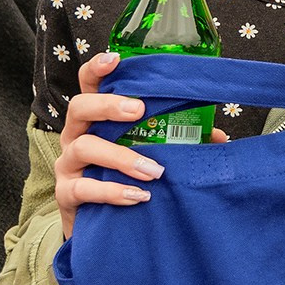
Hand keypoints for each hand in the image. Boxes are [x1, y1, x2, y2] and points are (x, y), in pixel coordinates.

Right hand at [55, 52, 162, 236]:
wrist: (97, 225)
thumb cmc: (122, 178)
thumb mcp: (145, 155)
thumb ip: (177, 142)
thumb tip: (218, 136)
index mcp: (94, 119)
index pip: (87, 84)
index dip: (97, 68)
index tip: (115, 59)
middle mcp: (76, 135)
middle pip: (80, 108)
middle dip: (108, 105)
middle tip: (138, 110)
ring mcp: (68, 164)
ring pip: (84, 148)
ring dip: (121, 156)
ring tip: (153, 170)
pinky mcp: (66, 194)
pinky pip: (83, 188)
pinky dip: (112, 191)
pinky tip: (138, 195)